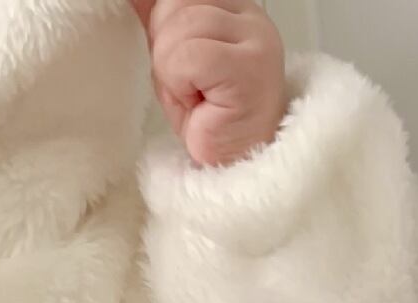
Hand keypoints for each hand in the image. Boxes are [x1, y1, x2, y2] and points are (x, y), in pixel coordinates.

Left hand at [133, 0, 288, 168]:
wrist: (234, 170)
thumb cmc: (211, 119)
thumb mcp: (175, 52)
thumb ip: (160, 16)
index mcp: (236, 8)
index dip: (165, 25)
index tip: (186, 67)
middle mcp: (253, 19)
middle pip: (176, 3)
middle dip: (167, 48)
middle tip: (191, 87)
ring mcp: (257, 40)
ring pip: (180, 28)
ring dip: (173, 70)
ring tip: (198, 98)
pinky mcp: (250, 69)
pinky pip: (188, 57)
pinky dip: (180, 84)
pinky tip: (202, 105)